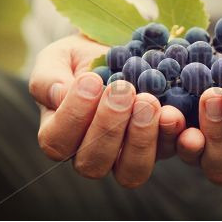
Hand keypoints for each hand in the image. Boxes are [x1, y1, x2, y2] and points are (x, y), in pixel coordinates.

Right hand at [29, 34, 184, 187]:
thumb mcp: (60, 57)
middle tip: (123, 90)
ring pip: (132, 171)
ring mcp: (129, 154)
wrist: (122, 51)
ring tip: (148, 101)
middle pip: (94, 163)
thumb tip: (57, 94)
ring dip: (141, 138)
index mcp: (62, 135)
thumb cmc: (84, 58)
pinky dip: (173, 135)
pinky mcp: (160, 145)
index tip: (91, 80)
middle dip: (109, 127)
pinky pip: (168, 151)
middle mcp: (94, 153)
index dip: (73, 115)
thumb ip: (48, 77)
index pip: (58, 142)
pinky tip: (173, 113)